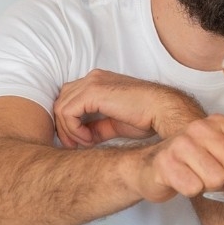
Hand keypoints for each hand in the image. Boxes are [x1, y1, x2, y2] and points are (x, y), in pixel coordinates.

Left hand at [53, 69, 203, 147]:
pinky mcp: (92, 92)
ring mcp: (92, 83)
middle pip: (62, 100)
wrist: (162, 110)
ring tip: (84, 144)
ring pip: (61, 107)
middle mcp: (93, 78)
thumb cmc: (146, 118)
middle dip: (63, 126)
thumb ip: (97, 127)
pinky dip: (73, 129)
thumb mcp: (115, 124)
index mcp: (99, 82)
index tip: (78, 141)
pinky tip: (88, 139)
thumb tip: (83, 137)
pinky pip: (67, 112)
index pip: (71, 98)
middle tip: (74, 146)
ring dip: (68, 130)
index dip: (69, 121)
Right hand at [135, 114, 223, 201]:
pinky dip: (193, 192)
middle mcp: (199, 128)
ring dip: (213, 187)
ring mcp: (180, 144)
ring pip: (217, 178)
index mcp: (217, 122)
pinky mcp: (165, 163)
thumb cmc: (193, 162)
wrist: (151, 168)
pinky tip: (185, 183)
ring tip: (202, 180)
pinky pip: (195, 188)